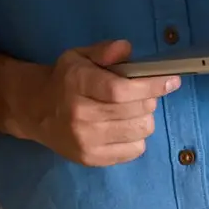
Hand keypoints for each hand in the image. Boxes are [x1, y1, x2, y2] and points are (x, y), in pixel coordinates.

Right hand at [26, 40, 179, 167]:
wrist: (37, 110)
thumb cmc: (65, 80)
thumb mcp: (80, 56)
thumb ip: (104, 50)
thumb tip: (126, 49)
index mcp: (77, 84)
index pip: (121, 90)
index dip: (151, 86)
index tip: (171, 81)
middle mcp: (80, 115)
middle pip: (135, 111)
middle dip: (149, 99)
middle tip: (144, 93)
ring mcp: (86, 140)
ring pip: (140, 131)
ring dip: (144, 118)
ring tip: (133, 110)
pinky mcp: (92, 159)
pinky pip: (135, 150)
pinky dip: (137, 137)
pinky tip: (125, 127)